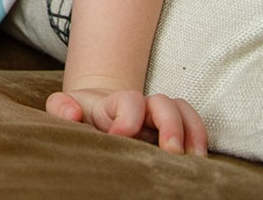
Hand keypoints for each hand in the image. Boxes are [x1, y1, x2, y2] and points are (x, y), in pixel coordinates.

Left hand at [46, 86, 206, 155]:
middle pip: (163, 103)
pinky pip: (193, 124)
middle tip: (170, 152)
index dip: (128, 117)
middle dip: (170, 125)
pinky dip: (200, 138)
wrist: (96, 110)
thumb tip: (72, 115)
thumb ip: (62, 107)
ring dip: (192, 133)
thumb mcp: (65, 108)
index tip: (119, 136)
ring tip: (194, 160)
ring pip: (183, 111)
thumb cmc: (80, 113)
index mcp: (114, 104)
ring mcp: (158, 117)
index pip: (128, 100)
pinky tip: (199, 160)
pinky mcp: (171, 129)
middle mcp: (142, 107)